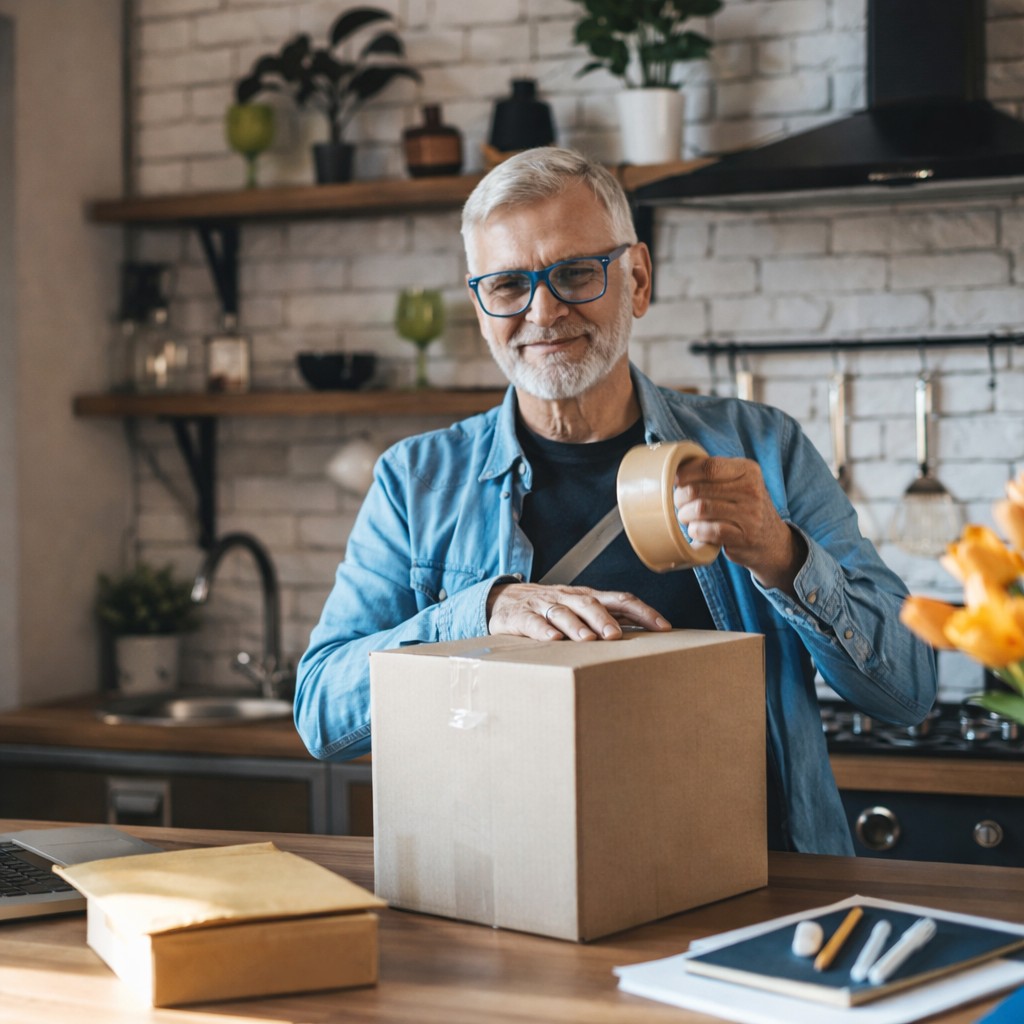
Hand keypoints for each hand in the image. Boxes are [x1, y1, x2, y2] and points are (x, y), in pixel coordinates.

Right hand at [487, 583, 670, 641]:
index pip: (621, 600)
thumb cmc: (549, 608)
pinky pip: (532, 622)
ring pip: (562, 612)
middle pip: (590, 603)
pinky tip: (552, 639)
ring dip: (576, 625)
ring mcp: (544, 606)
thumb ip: (605, 619)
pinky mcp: (520, 617)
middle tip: (616, 635)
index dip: (643, 612)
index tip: (663, 627)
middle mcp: (568, 598)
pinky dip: (542, 630)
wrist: (502, 599)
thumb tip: (644, 637)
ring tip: (587, 639)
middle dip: (604, 619)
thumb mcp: (578, 609)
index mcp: (587, 597)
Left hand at [674, 456, 806, 595]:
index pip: (709, 466)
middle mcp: (751, 490)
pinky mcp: (744, 537)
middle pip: (700, 489)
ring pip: (701, 509)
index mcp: (748, 470)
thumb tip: (677, 468)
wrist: (772, 541)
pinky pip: (709, 530)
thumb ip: (715, 473)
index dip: (685, 474)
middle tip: (679, 504)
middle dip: (681, 497)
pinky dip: (696, 531)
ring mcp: (750, 514)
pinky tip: (697, 530)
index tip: (675, 481)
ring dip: (686, 515)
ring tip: (686, 517)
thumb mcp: (739, 482)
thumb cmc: (745, 507)